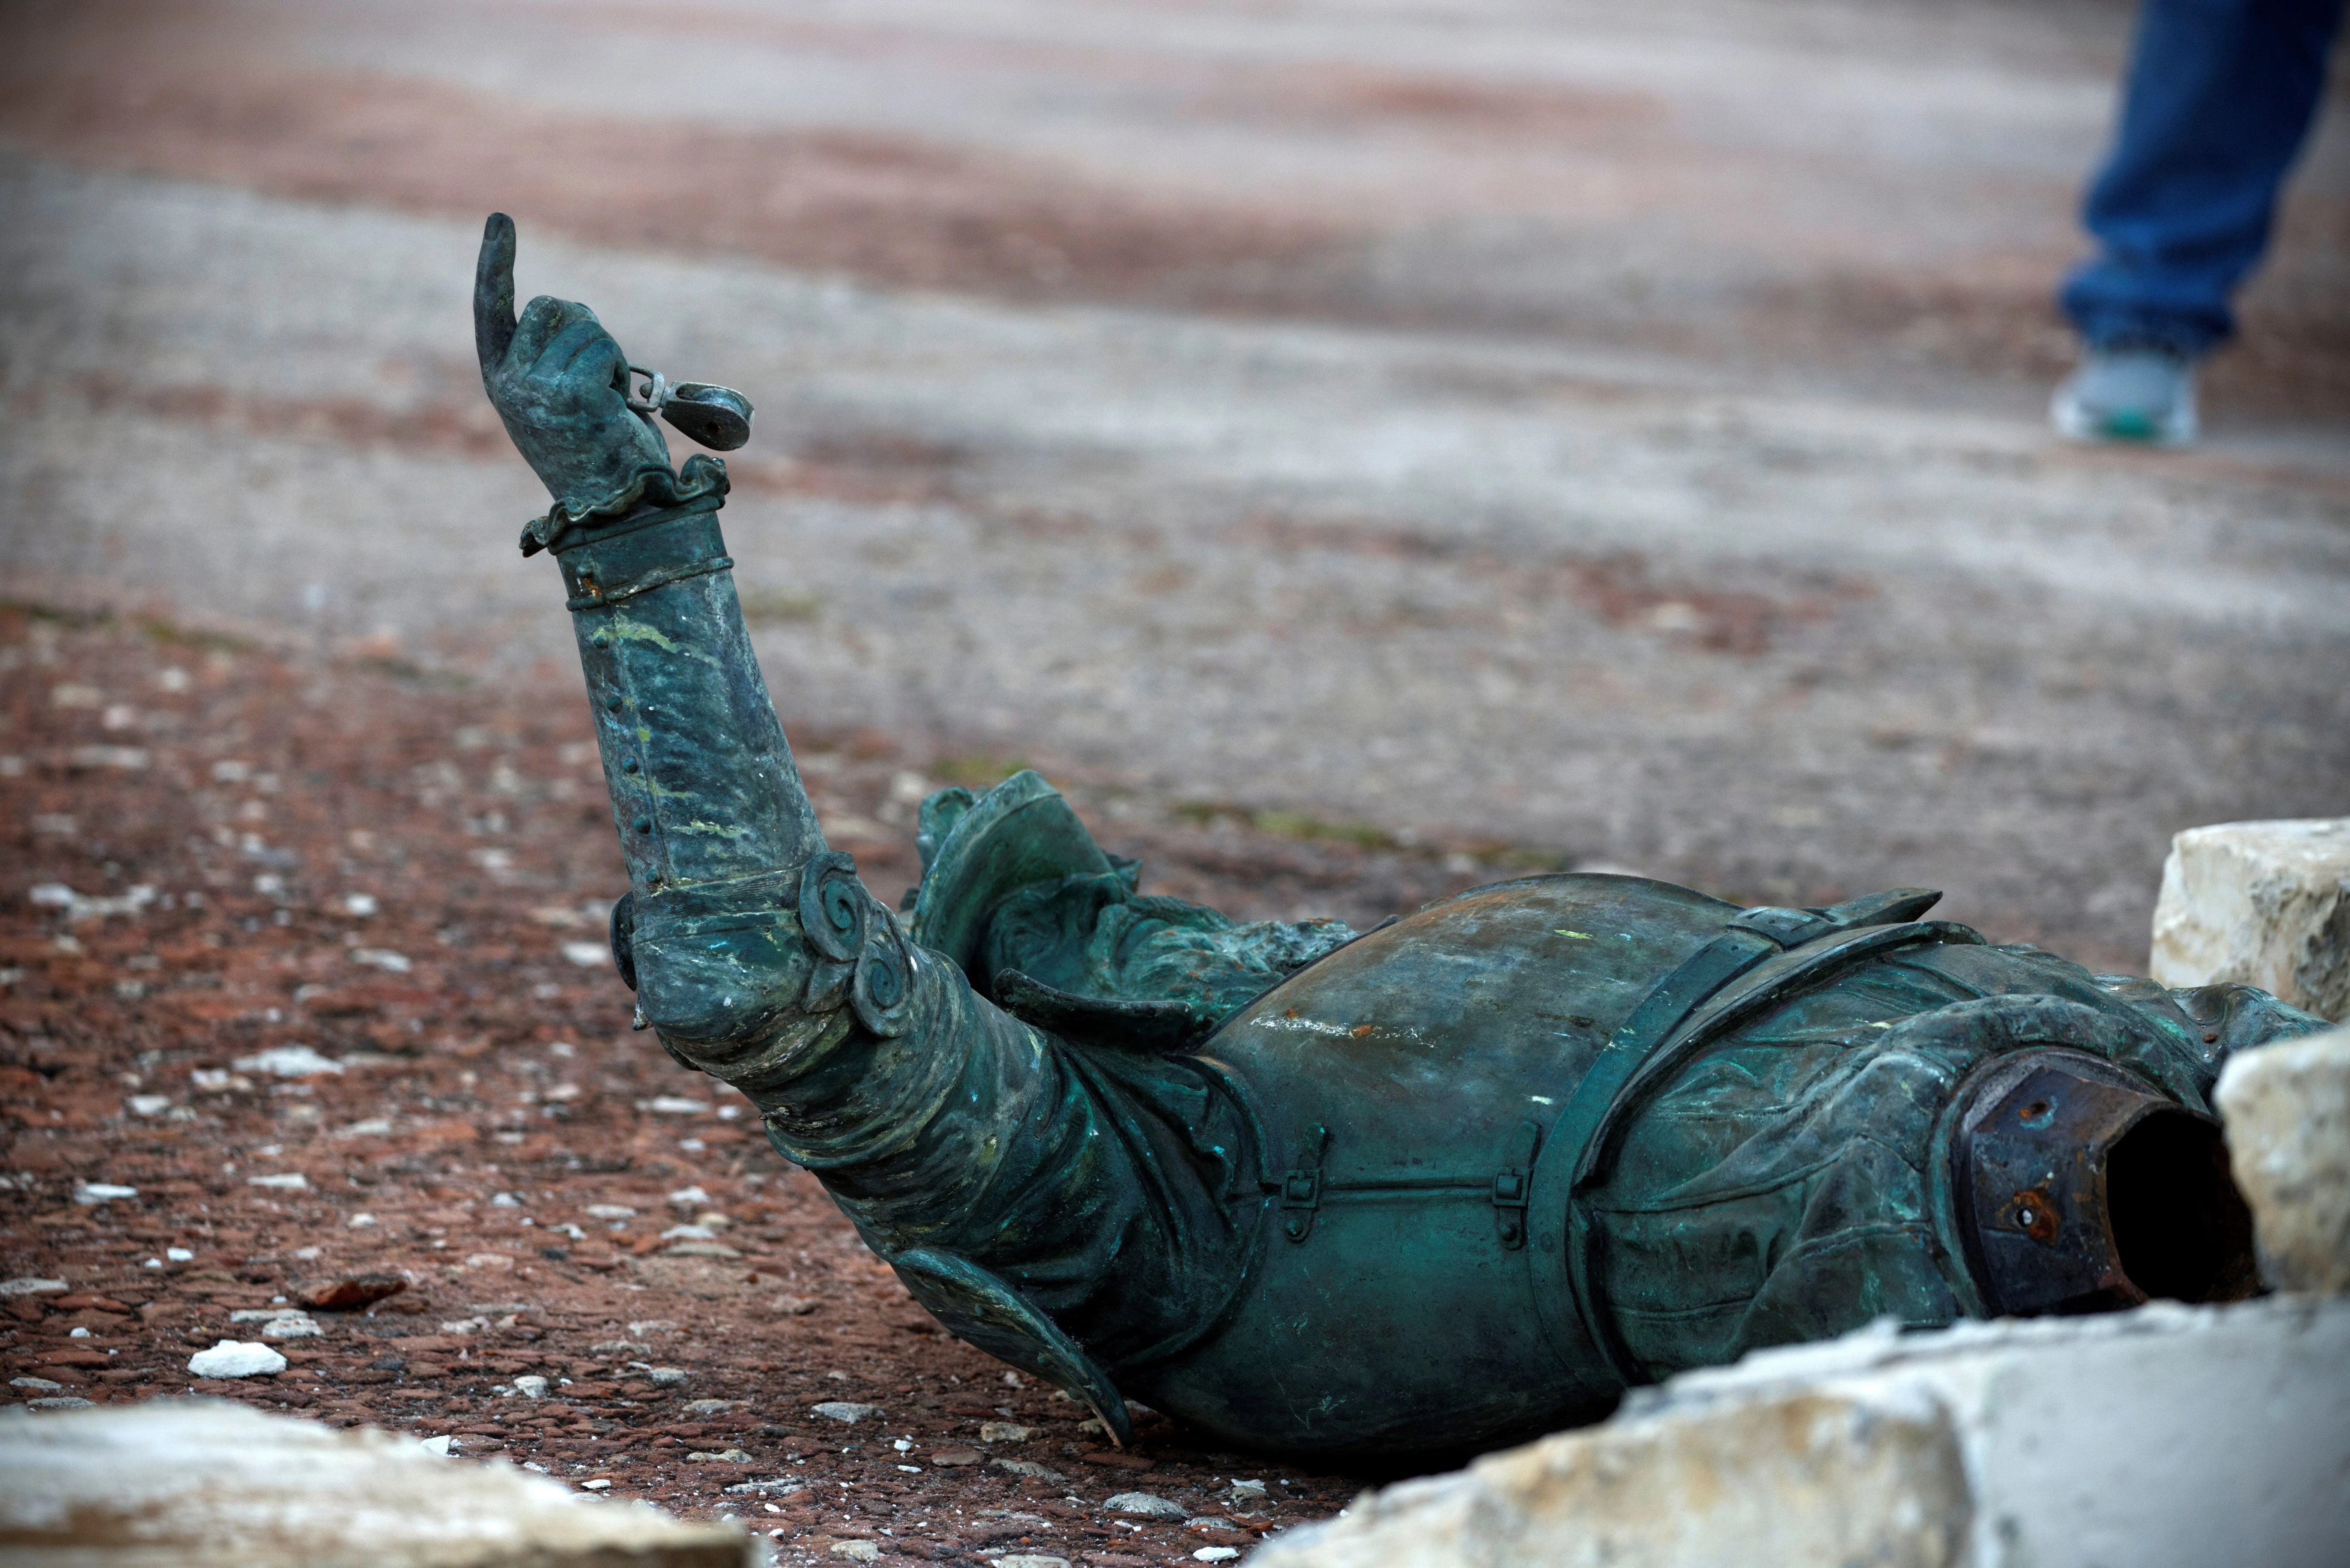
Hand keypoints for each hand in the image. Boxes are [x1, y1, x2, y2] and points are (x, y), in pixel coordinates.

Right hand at [475, 213, 672, 522]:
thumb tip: (574, 318)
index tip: (499, 219)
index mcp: (500, 380)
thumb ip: (552, 358)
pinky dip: (622, 373)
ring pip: (585, 326)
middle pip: (552, 306)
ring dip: (609, 357)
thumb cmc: (599, 454)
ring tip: (607, 402)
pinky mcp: (572, 394)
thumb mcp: (562, 400)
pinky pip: (606, 350)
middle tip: (600, 376)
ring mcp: (535, 389)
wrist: (618, 507)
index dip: (496, 262)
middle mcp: (509, 383)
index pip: (491, 308)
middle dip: (585, 326)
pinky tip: (617, 409)